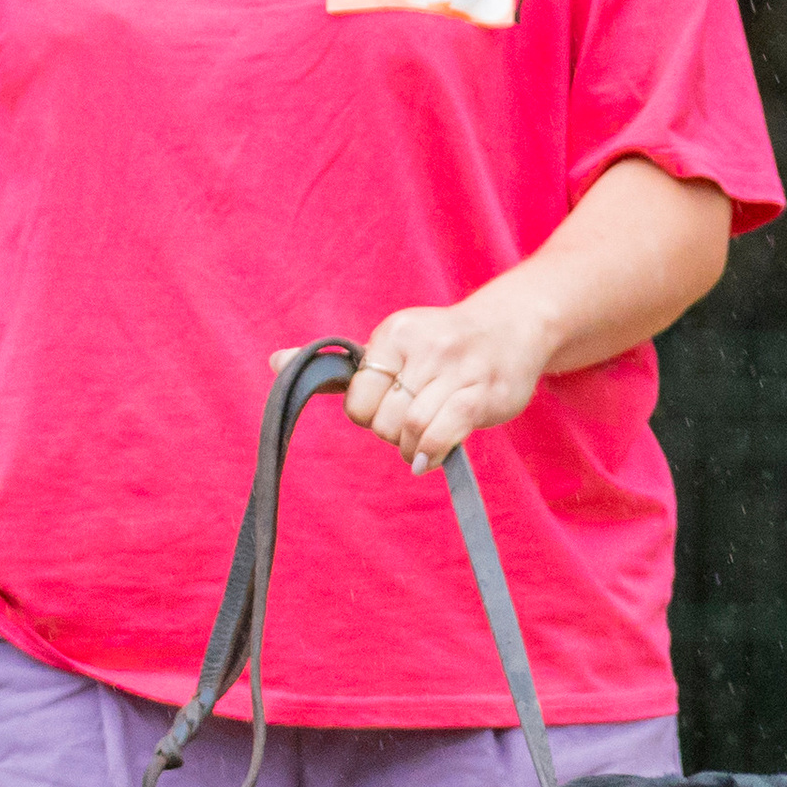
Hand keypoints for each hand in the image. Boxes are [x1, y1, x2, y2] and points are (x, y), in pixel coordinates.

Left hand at [280, 284, 554, 473]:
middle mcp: (423, 347)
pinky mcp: (481, 393)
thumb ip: (339, 366)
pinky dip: (430, 453)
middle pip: (383, 418)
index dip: (367, 415)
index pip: (358, 395)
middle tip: (408, 428)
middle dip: (390, 435)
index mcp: (394, 335)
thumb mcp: (392, 346)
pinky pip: (442, 433)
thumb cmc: (443, 346)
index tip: (386, 410)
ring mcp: (455, 370)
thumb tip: (274, 362)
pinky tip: (430, 458)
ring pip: (411, 429)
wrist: (513, 328)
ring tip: (421, 446)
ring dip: (411, 450)